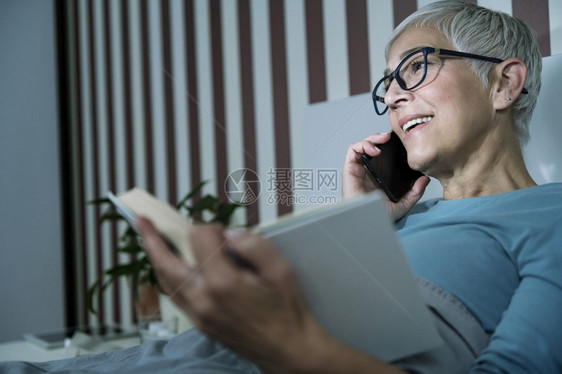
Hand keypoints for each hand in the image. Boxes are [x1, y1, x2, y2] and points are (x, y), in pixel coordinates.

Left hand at [136, 219, 332, 371]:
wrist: (288, 349)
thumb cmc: (287, 311)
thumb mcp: (281, 270)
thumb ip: (254, 244)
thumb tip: (230, 234)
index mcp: (224, 283)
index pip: (199, 239)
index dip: (210, 228)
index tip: (223, 232)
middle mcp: (205, 300)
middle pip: (167, 263)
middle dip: (153, 239)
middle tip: (142, 221)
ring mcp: (199, 315)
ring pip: (165, 282)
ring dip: (155, 259)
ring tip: (149, 240)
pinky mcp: (201, 324)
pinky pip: (175, 297)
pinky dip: (167, 278)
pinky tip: (169, 268)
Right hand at [342, 132, 429, 220]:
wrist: (364, 221)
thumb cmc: (376, 216)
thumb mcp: (402, 205)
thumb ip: (414, 193)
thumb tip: (424, 180)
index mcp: (378, 177)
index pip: (383, 156)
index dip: (390, 146)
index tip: (402, 142)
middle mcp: (368, 171)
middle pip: (373, 147)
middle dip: (381, 137)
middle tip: (392, 136)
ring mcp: (359, 169)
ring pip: (363, 145)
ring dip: (372, 138)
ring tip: (383, 139)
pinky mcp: (350, 168)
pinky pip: (353, 150)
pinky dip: (363, 144)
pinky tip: (375, 149)